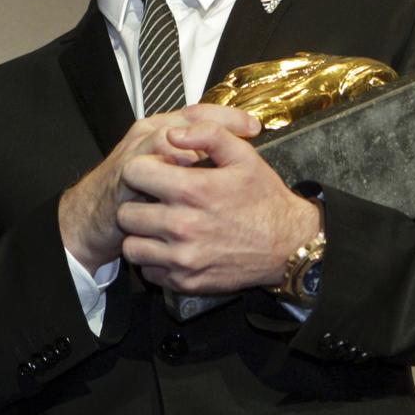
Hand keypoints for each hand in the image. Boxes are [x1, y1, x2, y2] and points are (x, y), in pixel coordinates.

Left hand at [58, 103, 259, 273]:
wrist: (287, 246)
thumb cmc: (265, 200)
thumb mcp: (245, 156)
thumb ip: (209, 133)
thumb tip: (174, 133)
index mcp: (194, 190)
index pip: (135, 173)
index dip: (143, 168)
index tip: (155, 172)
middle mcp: (183, 226)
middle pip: (127, 213)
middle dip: (139, 203)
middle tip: (157, 201)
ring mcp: (182, 258)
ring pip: (132, 246)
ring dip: (143, 235)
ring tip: (162, 225)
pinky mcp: (184, 281)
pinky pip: (149, 271)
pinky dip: (156, 260)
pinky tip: (174, 247)